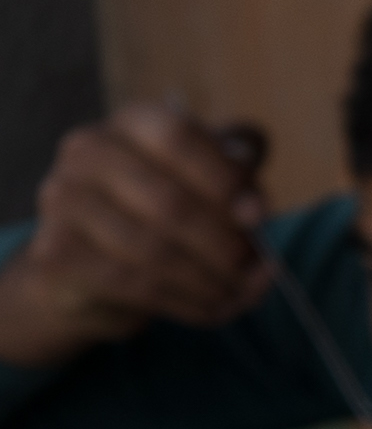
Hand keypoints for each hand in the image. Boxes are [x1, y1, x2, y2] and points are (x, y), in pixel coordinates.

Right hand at [0, 102, 272, 367]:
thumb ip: (240, 177)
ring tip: (242, 292)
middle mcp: (88, 153)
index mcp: (132, 123)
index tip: (259, 215)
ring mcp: (63, 202)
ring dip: (210, 279)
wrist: (89, 262)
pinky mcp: (55, 253)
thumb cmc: (162, 207)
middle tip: (259, 267)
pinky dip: (184, 300)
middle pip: (170, 202)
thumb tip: (254, 208)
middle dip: (224, 242)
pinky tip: (211, 306)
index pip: (179, 137)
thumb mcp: (208, 177)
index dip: (224, 177)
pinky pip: (132, 284)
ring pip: (154, 251)